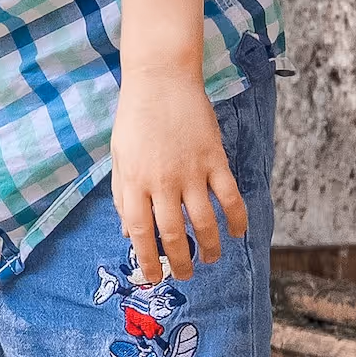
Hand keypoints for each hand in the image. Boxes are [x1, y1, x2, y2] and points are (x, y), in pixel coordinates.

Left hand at [111, 68, 247, 281]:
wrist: (160, 80)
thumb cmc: (134, 118)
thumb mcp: (118, 156)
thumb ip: (122, 193)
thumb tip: (128, 231)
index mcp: (132, 181)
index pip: (138, 231)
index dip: (146, 259)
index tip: (153, 277)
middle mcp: (161, 181)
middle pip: (172, 233)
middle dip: (179, 261)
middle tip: (184, 275)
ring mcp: (190, 171)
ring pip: (204, 221)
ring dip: (209, 247)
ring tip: (210, 260)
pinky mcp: (214, 159)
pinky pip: (229, 196)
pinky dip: (236, 218)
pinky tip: (237, 233)